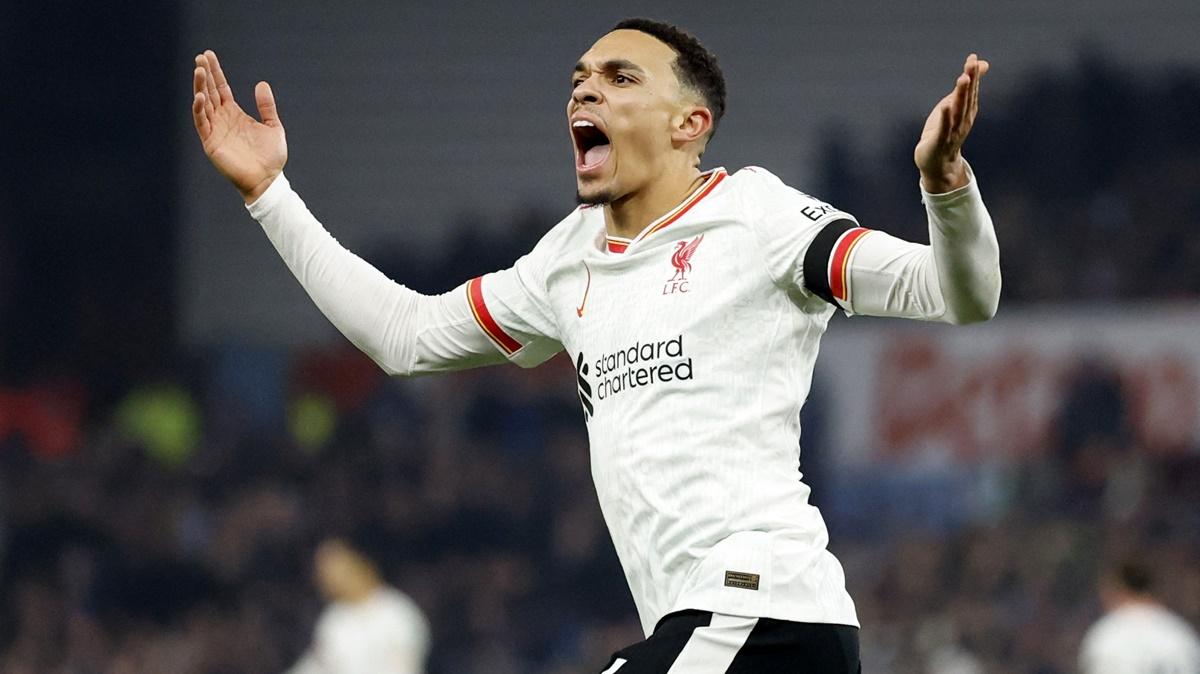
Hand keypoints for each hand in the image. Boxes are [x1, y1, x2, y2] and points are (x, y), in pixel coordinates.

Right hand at [192, 50, 286, 202]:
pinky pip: (202, 123)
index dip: (215, 72)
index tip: (208, 55)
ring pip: (203, 104)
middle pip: (210, 92)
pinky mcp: (211, 143)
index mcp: (235, 114)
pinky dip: (199, 110)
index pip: (221, 89)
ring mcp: (215, 131)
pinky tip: (200, 96)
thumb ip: (267, 106)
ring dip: (200, 88)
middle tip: (200, 57)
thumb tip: (261, 84)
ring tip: (199, 71)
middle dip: (204, 75)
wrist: (268, 180)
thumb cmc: (271, 157)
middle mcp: (222, 120)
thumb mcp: (273, 126)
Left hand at [914, 54, 988, 192]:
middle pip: (967, 98)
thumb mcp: (954, 105)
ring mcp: (953, 131)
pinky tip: (946, 105)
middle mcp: (963, 120)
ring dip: (961, 95)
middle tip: (971, 63)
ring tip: (962, 78)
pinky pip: (944, 128)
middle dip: (970, 81)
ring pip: (958, 111)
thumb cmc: (944, 132)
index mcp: (967, 111)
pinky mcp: (940, 141)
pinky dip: (946, 117)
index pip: (971, 90)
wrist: (938, 164)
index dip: (973, 74)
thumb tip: (981, 63)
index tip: (973, 58)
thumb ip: (966, 87)